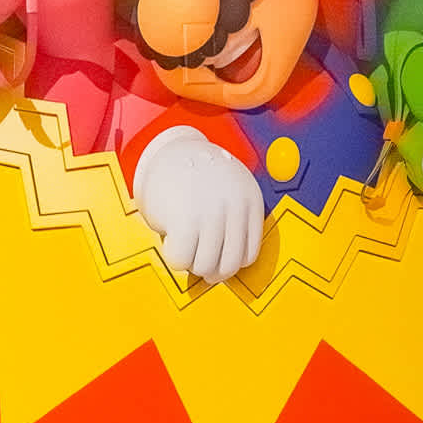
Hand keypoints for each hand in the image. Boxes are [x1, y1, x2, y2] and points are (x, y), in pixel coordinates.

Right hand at [133, 126, 264, 284]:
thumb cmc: (198, 180)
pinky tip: (171, 237)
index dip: (227, 263)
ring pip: (204, 266)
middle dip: (209, 271)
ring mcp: (210, 213)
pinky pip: (181, 259)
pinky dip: (173, 256)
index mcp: (251, 201)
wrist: (170, 151)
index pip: (248, 256)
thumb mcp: (230, 192)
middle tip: (196, 258)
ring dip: (190, 262)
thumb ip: (235, 223)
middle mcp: (235, 207)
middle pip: (228, 266)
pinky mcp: (184, 219)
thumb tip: (224, 272)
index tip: (213, 256)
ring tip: (183, 242)